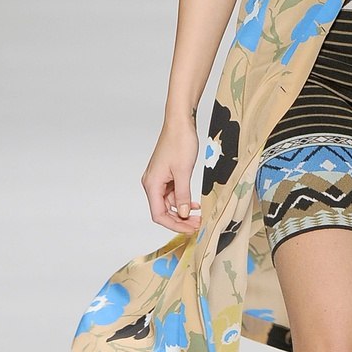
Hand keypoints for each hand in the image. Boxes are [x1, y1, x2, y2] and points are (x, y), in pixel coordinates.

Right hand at [142, 119, 202, 234]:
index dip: (174, 225)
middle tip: (198, 224)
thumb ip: (182, 195)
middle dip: (180, 220)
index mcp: (152, 184)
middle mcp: (152, 183)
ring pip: (170, 203)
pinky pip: (173, 193)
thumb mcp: (183, 172)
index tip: (190, 229)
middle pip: (163, 211)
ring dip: (183, 210)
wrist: (180, 122)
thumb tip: (182, 214)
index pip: (159, 215)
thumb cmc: (180, 142)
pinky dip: (183, 199)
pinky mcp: (166, 175)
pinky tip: (194, 203)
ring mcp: (159, 179)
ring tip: (199, 215)